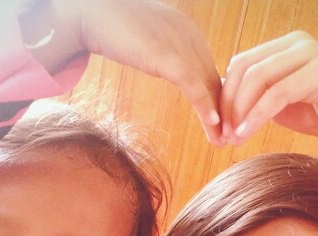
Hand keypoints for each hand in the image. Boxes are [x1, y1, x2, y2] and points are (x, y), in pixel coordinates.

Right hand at [22, 0, 222, 144]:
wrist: (89, 13)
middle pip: (214, 79)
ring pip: (207, 85)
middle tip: (228, 137)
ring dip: (217, 116)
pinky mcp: (166, 55)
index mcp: (188, 31)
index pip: (210, 70)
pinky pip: (192, 84)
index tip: (221, 122)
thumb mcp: (149, 41)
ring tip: (221, 139)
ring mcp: (180, 43)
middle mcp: (190, 35)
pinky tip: (213, 123)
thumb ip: (164, 54)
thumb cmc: (113, 28)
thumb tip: (170, 69)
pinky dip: (204, 105)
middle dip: (223, 111)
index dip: (217, 98)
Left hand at [220, 31, 317, 171]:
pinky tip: (246, 134)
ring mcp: (310, 53)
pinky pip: (277, 93)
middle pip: (245, 69)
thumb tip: (217, 102)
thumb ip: (252, 96)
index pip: (241, 64)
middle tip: (223, 135)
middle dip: (229, 104)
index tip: (218, 126)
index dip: (224, 95)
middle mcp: (296, 42)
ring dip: (240, 112)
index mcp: (283, 46)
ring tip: (234, 138)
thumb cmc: (317, 114)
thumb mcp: (276, 103)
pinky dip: (256, 115)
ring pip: (258, 79)